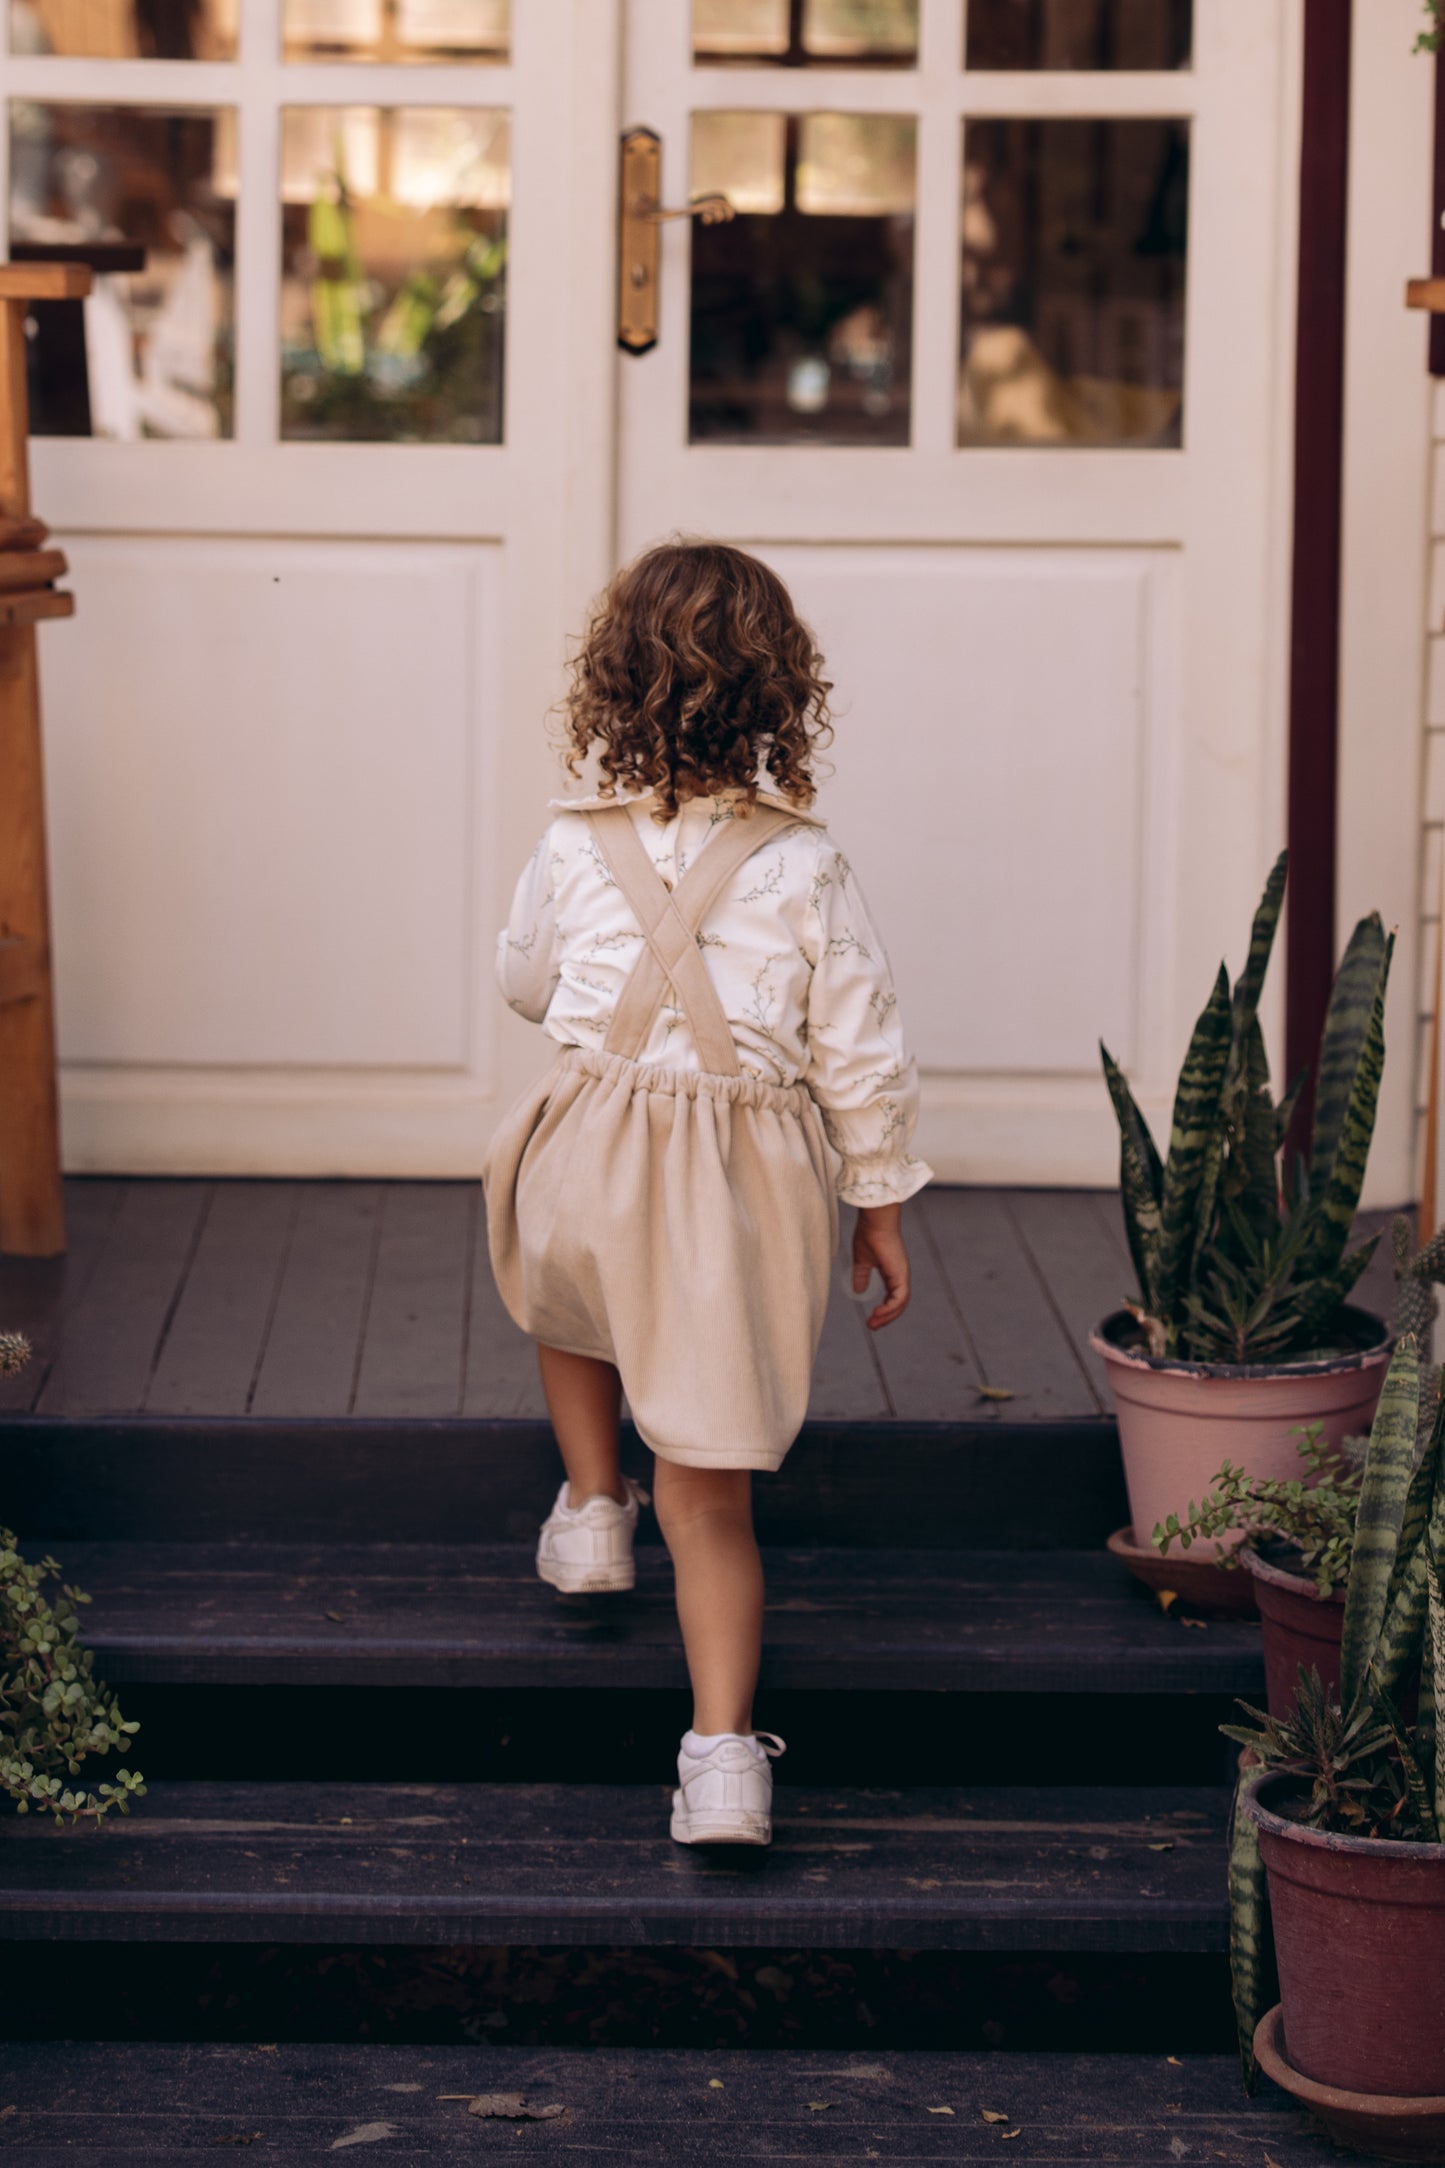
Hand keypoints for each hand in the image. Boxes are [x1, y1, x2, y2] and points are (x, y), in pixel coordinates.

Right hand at [852, 1203, 910, 1329]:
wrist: (874, 1221)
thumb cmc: (868, 1235)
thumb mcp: (861, 1261)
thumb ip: (861, 1276)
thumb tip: (858, 1291)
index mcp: (892, 1272)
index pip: (893, 1297)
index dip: (884, 1310)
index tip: (871, 1319)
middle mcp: (900, 1275)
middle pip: (898, 1304)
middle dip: (885, 1317)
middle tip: (871, 1326)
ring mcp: (902, 1275)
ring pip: (900, 1304)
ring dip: (887, 1316)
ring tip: (873, 1324)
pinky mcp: (901, 1275)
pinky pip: (900, 1298)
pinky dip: (890, 1308)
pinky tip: (878, 1313)